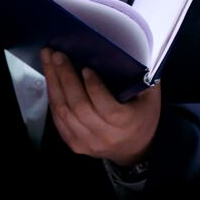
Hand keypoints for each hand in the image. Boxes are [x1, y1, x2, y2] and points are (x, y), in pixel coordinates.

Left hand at [42, 49, 160, 165]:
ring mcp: (86, 142)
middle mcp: (104, 135)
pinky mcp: (74, 144)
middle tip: (57, 55)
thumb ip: (143, 77)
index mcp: (126, 124)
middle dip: (65, 78)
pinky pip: (57, 119)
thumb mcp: (150, 98)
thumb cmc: (143, 117)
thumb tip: (130, 50)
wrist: (134, 149)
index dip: (93, 87)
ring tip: (48, 61)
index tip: (85, 68)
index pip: (106, 107)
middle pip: (79, 106)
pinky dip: (52, 97)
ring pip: (63, 112)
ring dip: (53, 84)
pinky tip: (50, 78)